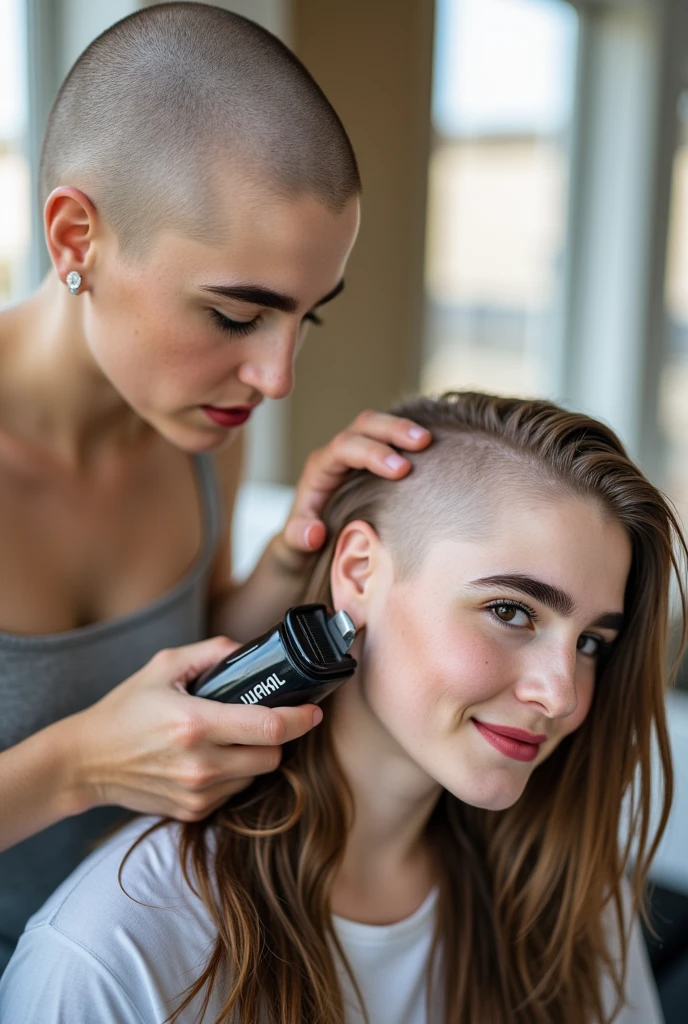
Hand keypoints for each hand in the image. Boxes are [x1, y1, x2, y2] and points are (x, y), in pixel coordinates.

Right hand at [67, 637, 321, 821]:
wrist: (86, 761)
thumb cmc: (125, 710)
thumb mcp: (164, 667)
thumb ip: (211, 652)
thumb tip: (248, 649)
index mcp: (196, 723)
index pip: (270, 727)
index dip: (301, 718)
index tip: (313, 710)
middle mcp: (200, 764)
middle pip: (273, 756)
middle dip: (277, 737)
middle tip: (264, 719)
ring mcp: (197, 793)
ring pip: (256, 776)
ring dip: (255, 757)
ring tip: (232, 738)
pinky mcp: (192, 811)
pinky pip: (234, 792)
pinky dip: (233, 775)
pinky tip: (212, 758)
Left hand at [272, 409, 431, 571]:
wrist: (307, 540)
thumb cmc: (303, 542)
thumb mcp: (294, 545)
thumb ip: (298, 537)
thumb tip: (315, 533)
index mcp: (321, 469)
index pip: (345, 448)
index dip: (373, 454)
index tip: (401, 470)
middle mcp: (338, 454)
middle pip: (365, 425)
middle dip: (393, 430)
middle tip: (423, 443)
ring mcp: (358, 452)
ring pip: (380, 425)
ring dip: (404, 428)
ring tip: (430, 440)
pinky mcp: (374, 458)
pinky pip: (391, 438)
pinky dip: (410, 437)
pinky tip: (434, 446)